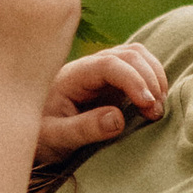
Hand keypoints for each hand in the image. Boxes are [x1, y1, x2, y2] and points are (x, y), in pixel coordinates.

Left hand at [38, 41, 167, 163]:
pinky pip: (138, 68)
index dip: (133, 80)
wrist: (34, 132)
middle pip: (129, 54)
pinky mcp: (112, 80)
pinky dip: (152, 80)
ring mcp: (102, 71)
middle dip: (149, 79)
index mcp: (73, 76)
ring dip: (155, 77)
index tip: (148, 104)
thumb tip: (118, 118)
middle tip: (156, 113)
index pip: (109, 64)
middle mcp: (89, 66)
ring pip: (137, 56)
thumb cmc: (42, 135)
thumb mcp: (56, 137)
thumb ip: (84, 129)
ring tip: (158, 108)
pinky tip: (154, 103)